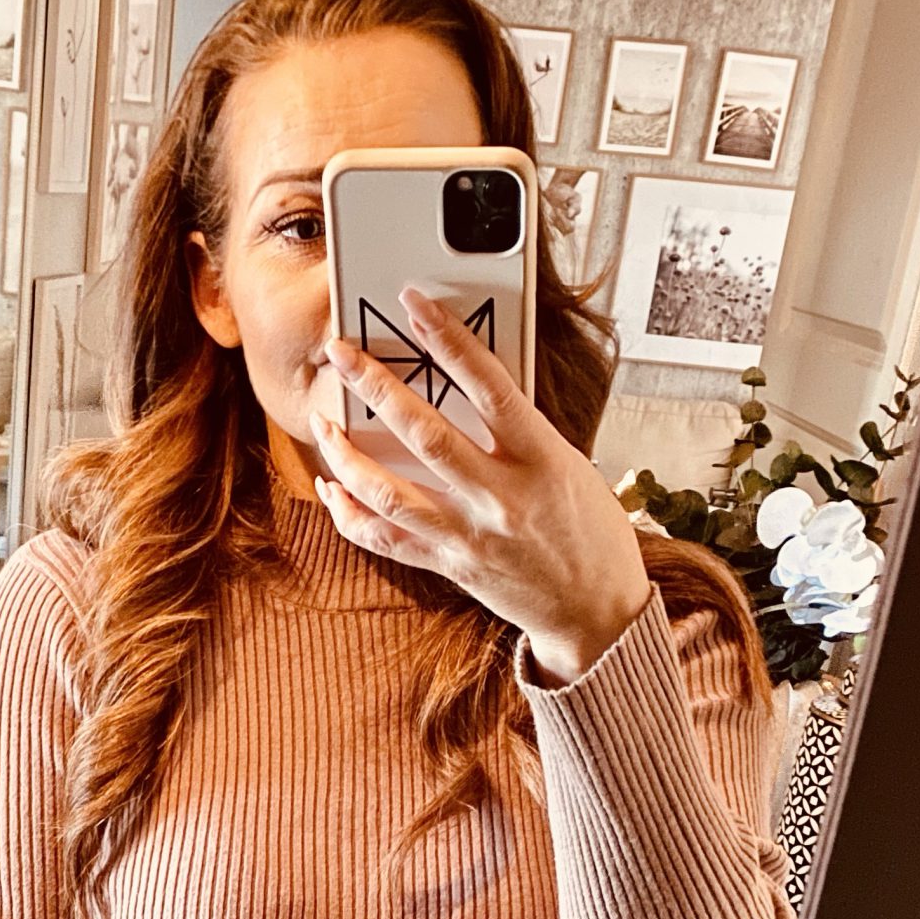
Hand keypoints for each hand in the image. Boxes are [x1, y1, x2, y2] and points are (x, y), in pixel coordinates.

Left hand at [309, 286, 651, 685]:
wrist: (595, 612)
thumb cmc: (590, 534)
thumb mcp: (570, 467)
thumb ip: (521, 433)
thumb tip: (471, 389)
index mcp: (541, 462)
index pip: (490, 388)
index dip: (449, 341)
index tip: (415, 305)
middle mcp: (501, 499)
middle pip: (424, 434)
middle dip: (374, 386)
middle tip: (341, 352)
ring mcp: (469, 536)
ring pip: (390, 491)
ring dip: (347, 454)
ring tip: (324, 421)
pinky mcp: (449, 566)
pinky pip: (386, 540)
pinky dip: (351, 514)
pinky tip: (332, 488)